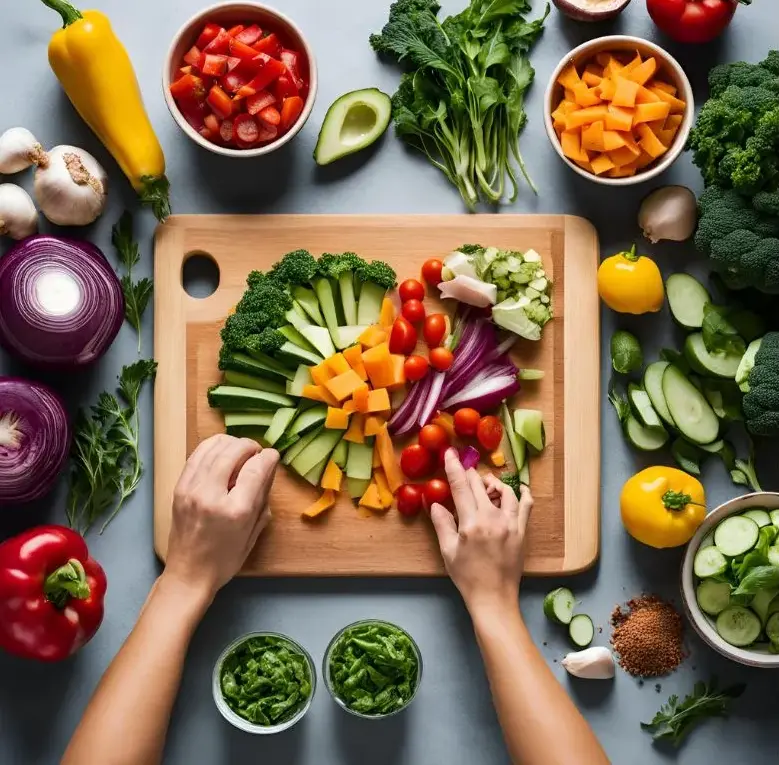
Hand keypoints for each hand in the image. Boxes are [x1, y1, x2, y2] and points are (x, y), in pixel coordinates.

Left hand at [164, 435, 278, 600]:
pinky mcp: (179, 488)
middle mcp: (211, 496)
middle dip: (250, 446)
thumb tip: (268, 469)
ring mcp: (191, 490)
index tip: (273, 455)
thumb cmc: (225, 559)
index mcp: (235, 511)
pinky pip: (196, 455)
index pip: (255, 469)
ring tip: (241, 449)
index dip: (268, 457)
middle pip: (233, 452)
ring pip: (213, 448)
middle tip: (257, 451)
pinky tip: (221, 450)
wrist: (188, 574)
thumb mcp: (254, 531)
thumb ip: (262, 497)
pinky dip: (211, 447)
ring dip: (231, 443)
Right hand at [430, 449, 532, 613]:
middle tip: (464, 469)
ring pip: (504, 491)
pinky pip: (525, 506)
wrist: (494, 598)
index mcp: (471, 523)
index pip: (461, 487)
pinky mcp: (522, 531)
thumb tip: (435, 504)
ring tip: (484, 484)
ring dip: (493, 483)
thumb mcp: (448, 551)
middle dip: (470, 474)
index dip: (454, 468)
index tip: (450, 453)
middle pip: (480, 486)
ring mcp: (510, 524)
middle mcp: (492, 519)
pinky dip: (522, 494)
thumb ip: (442, 524)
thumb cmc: (467, 577)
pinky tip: (518, 489)